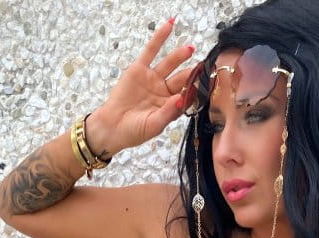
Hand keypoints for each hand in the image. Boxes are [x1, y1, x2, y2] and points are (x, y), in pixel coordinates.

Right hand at [91, 19, 195, 153]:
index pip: (187, 95)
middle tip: (204, 66)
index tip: (207, 84)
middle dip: (192, 72)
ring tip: (190, 49)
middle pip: (181, 78)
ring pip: (169, 63)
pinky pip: (151, 50)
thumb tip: (181, 99)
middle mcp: (164, 91)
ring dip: (180, 55)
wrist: (111, 127)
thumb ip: (168, 112)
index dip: (196, 89)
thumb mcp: (153, 126)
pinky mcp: (140, 69)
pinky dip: (160, 38)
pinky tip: (169, 25)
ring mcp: (153, 79)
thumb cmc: (133, 131)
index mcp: (171, 106)